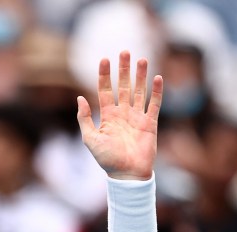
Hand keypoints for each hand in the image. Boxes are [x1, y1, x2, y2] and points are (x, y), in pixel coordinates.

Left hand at [77, 51, 162, 179]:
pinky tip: (157, 78)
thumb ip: (84, 118)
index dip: (104, 75)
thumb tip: (79, 98)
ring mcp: (137, 117)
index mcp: (107, 116)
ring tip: (141, 59)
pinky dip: (157, 91)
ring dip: (141, 76)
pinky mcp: (150, 123)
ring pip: (139, 91)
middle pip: (123, 86)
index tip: (103, 59)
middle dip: (123, 70)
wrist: (127, 174)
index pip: (104, 90)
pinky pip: (155, 104)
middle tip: (124, 51)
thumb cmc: (107, 159)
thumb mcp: (89, 139)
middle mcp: (122, 114)